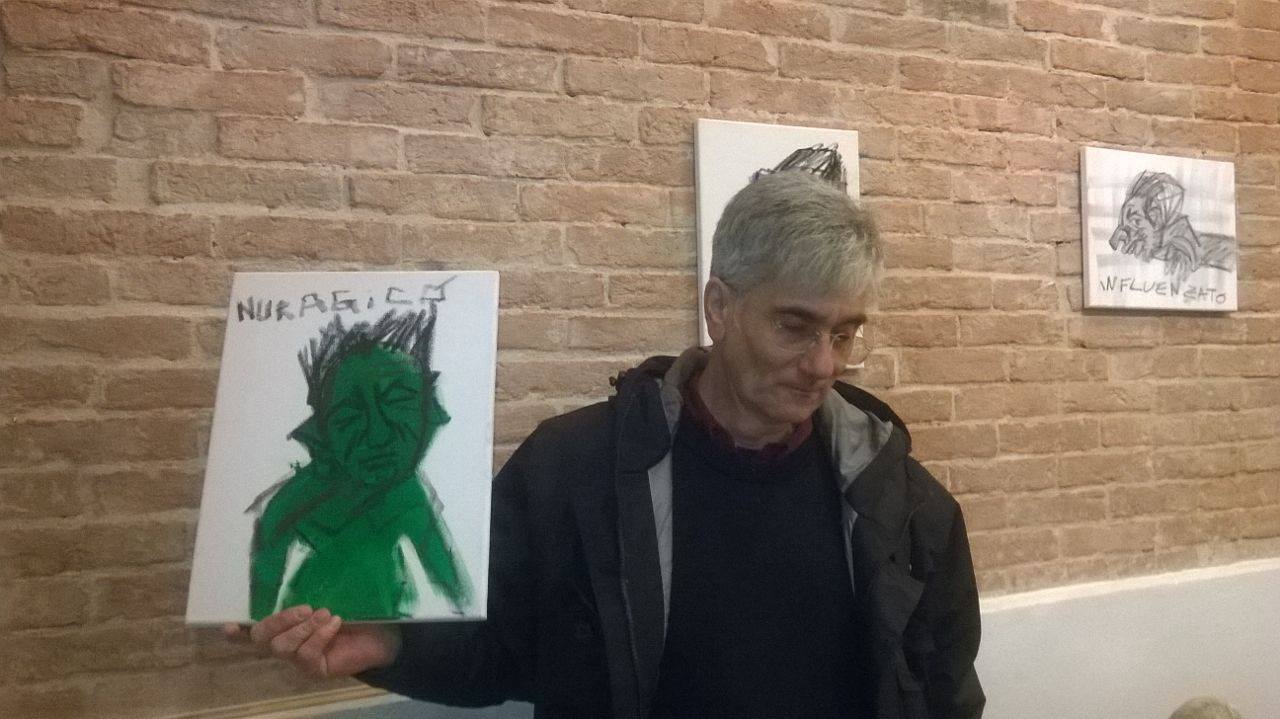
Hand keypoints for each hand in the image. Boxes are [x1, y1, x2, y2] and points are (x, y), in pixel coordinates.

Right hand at [224, 605, 401, 677]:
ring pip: (282, 647)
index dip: (236, 631)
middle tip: (305, 608)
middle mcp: (287, 643)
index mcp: (286, 625)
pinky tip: (335, 624)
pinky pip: (306, 655)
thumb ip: (313, 588)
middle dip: (279, 620)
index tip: (226, 626)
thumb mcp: (332, 595)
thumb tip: (300, 562)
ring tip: (325, 614)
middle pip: (261, 637)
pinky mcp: (315, 669)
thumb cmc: (357, 610)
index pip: (253, 630)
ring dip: (302, 628)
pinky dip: (319, 636)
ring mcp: (299, 659)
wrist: (387, 633)